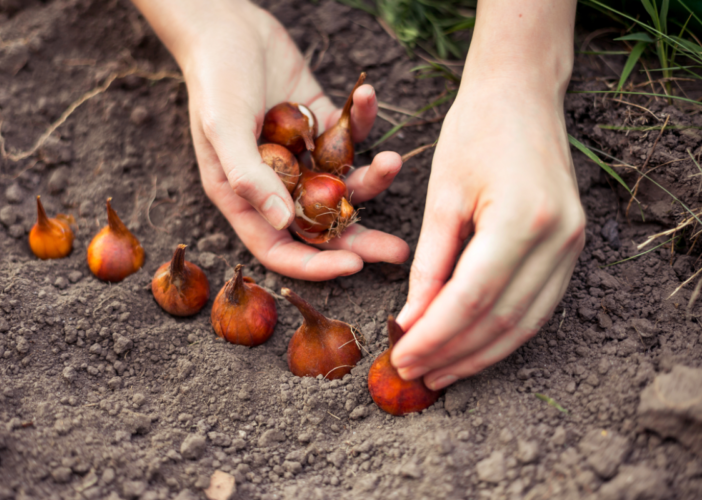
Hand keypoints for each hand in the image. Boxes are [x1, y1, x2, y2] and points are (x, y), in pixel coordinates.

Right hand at [133, 0, 408, 279]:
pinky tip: (366, 94)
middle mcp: (276, 183)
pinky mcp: (321, 125)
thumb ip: (249, 176)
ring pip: (344, 184)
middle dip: (361, 240)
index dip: (315, 264)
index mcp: (245, 196)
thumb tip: (281, 222)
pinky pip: (349, 135)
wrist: (227, 24)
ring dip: (373, 178)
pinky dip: (361, 119)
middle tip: (399, 252)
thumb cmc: (215, 77)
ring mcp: (302, 156)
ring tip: (393, 161)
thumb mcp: (223, 127)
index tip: (354, 267)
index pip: (280, 248)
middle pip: (321, 226)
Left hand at [391, 0, 583, 389]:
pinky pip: (537, 307)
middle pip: (500, 320)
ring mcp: (572, 247)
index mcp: (523, 220)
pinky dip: (502, 333)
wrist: (521, 96)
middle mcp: (559, 239)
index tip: (400, 357)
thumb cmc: (473, 132)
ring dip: (479, 354)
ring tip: (440, 373)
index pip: (471, 300)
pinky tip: (472, 347)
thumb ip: (430, 265)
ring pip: (524, 323)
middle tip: (414, 373)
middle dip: (453, 354)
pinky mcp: (571, 249)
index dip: (433, 336)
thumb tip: (412, 322)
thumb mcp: (442, 197)